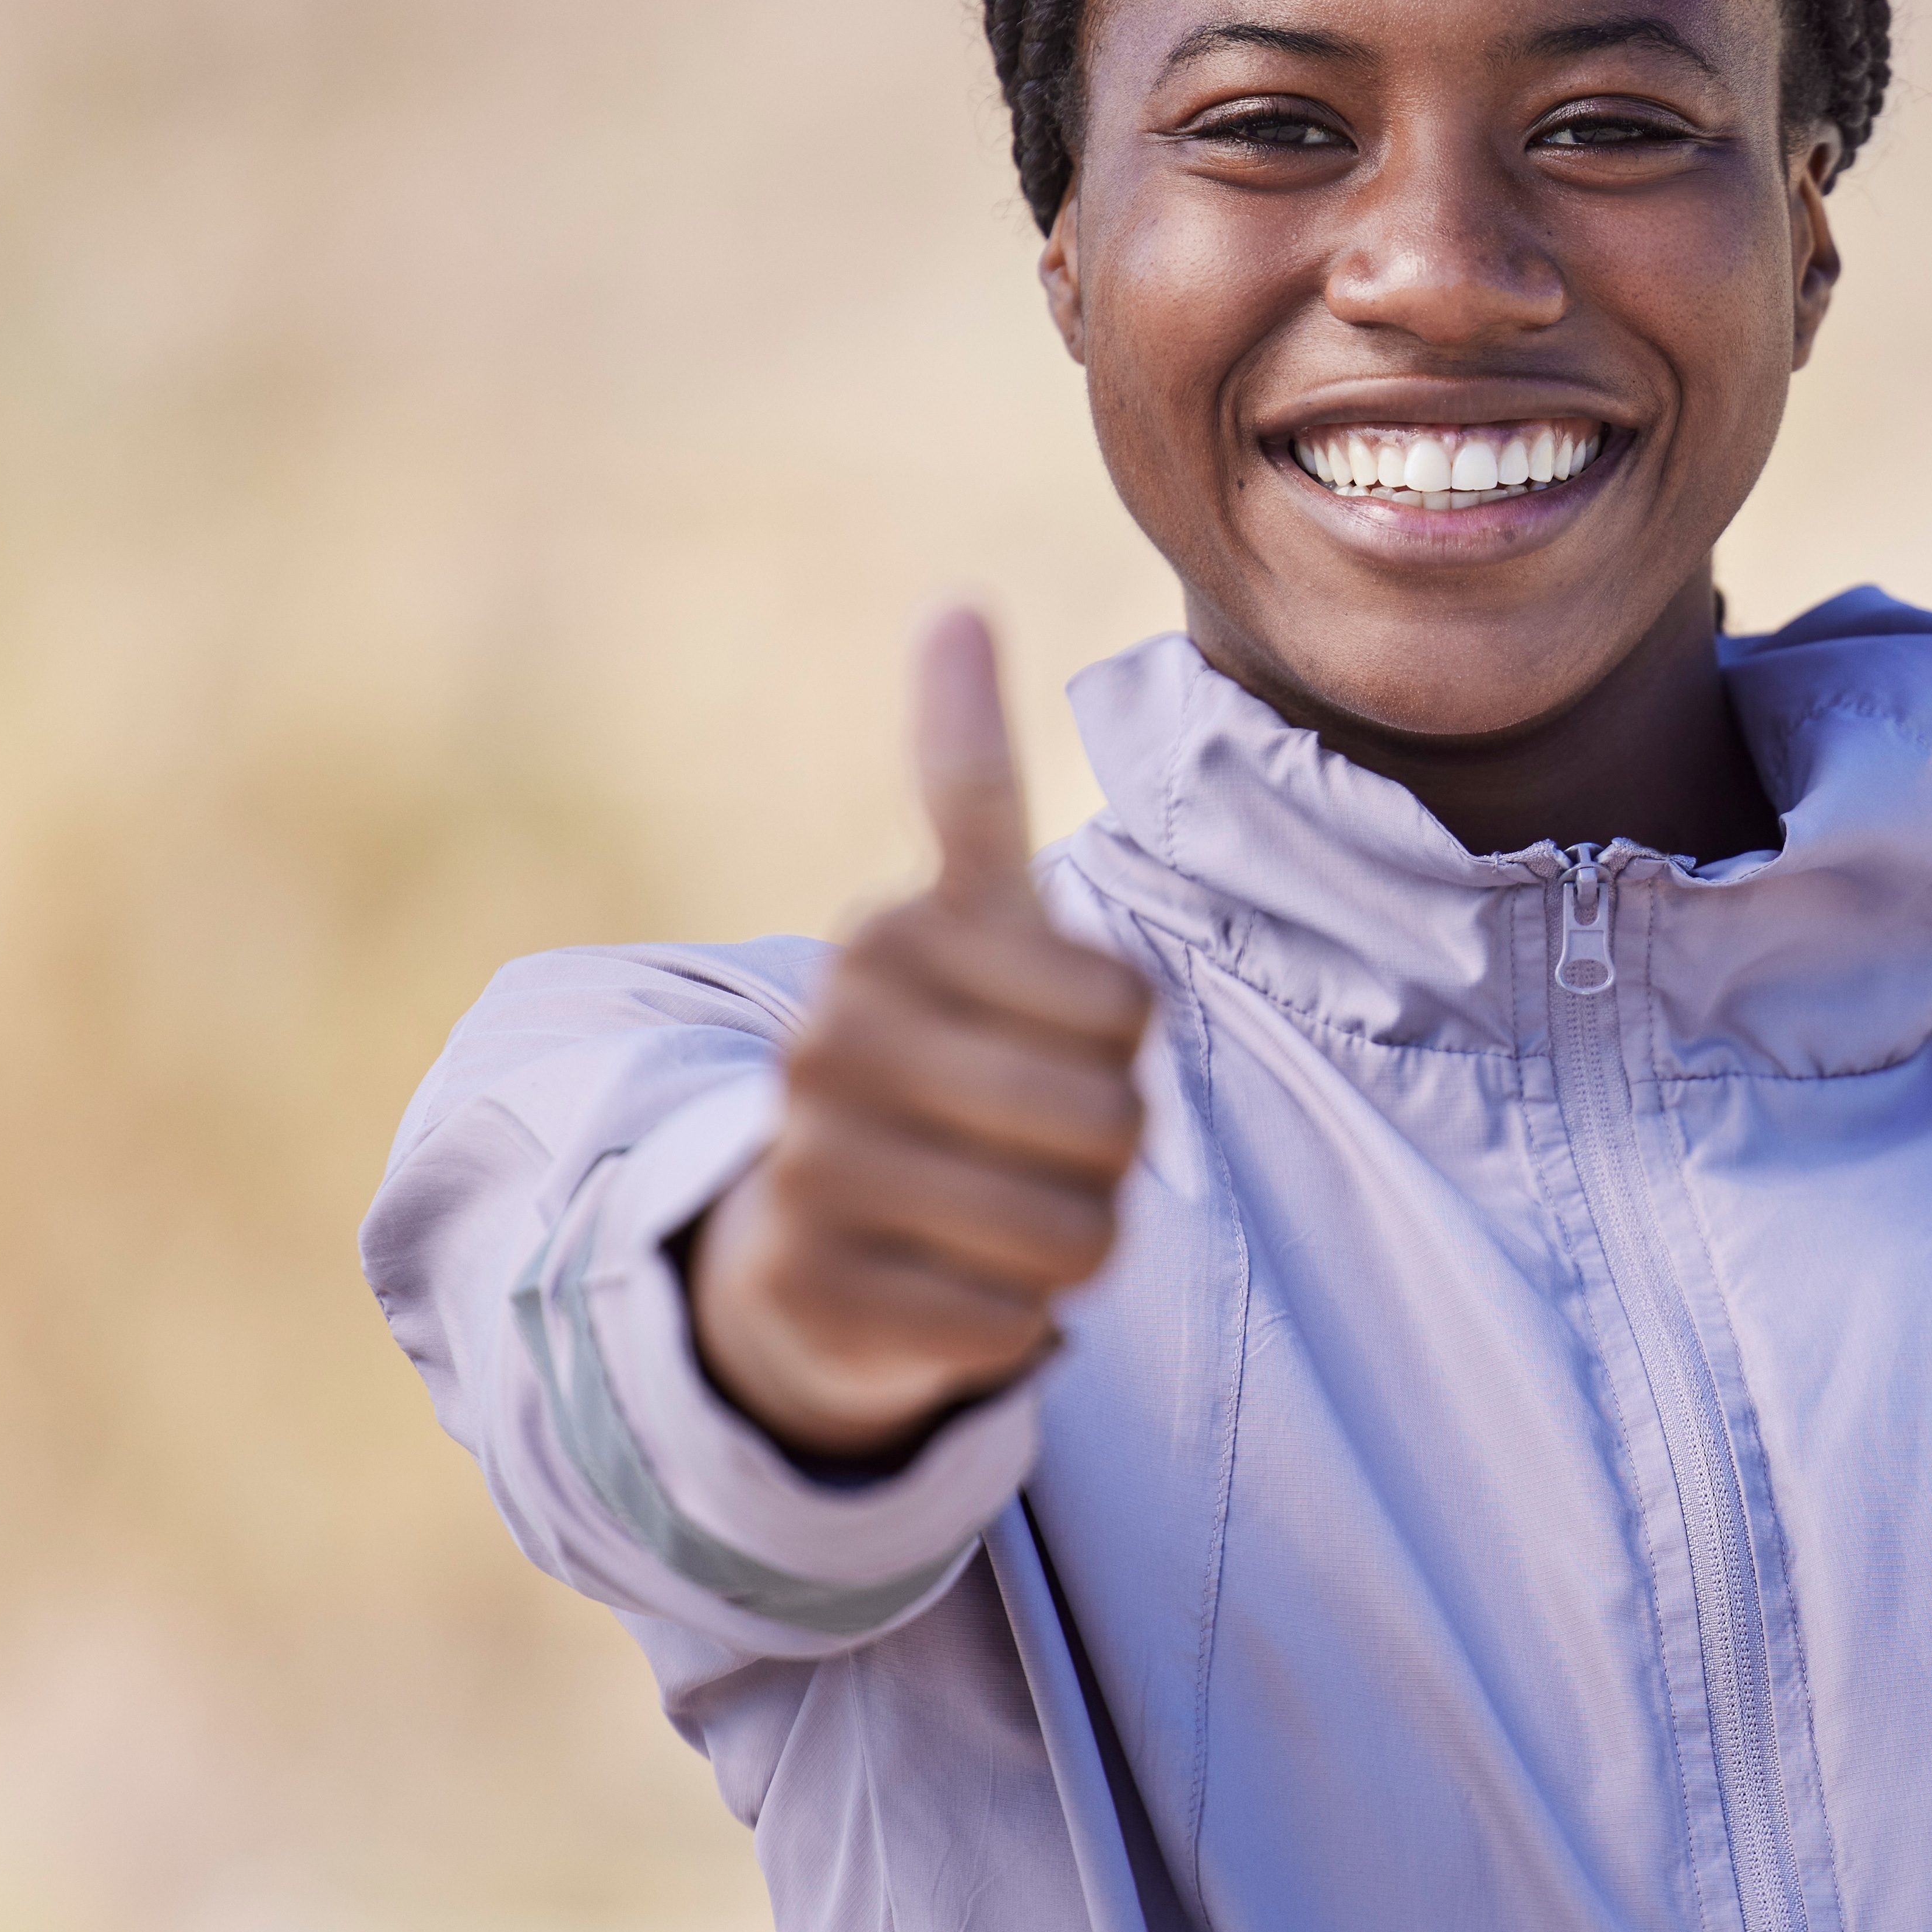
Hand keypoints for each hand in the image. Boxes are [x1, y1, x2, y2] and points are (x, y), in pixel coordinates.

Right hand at [685, 607, 1154, 1461]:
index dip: (1120, 1051)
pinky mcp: (811, 1292)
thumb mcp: (965, 925)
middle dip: (1104, 1157)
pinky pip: (1009, 1325)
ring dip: (1067, 1251)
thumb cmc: (935, 1067)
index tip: (1041, 1047)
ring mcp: (806, 1166)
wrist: (805, 1243)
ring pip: (1069, 1235)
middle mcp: (829, 1041)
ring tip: (993, 1223)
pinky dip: (1010, 1327)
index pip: (1126, 1012)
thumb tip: (953, 604)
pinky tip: (945, 1295)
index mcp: (886, 939)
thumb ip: (965, 777)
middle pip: (1108, 1123)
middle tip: (1023, 1150)